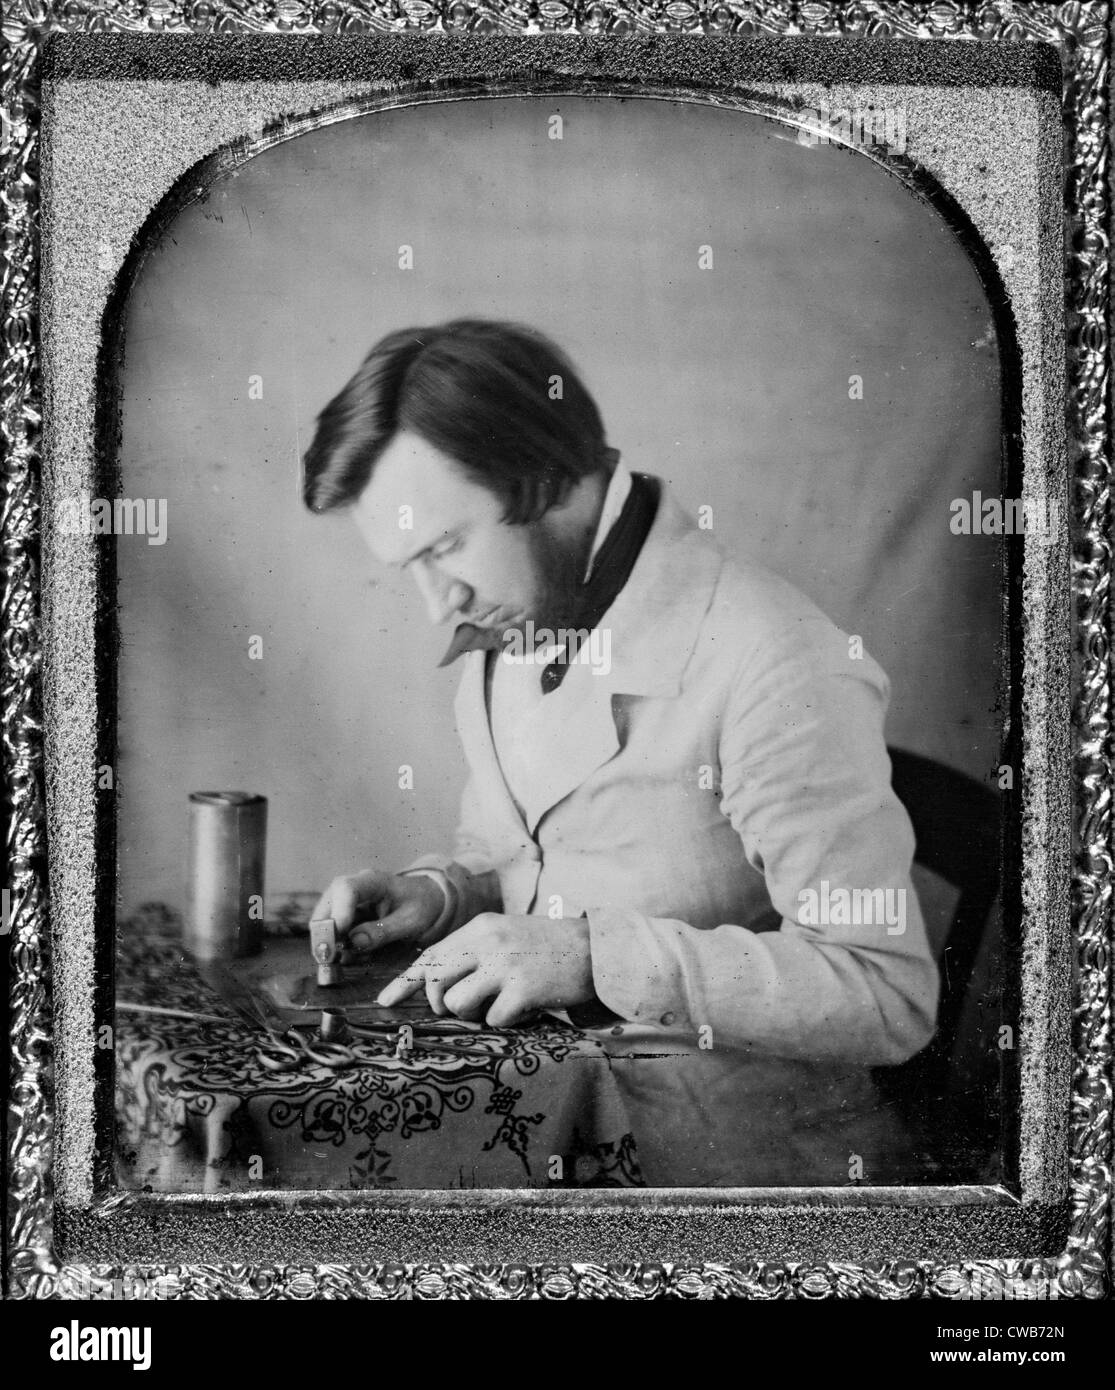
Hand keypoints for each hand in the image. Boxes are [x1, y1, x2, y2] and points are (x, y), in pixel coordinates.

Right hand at [310, 868, 446, 952]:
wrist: (425, 898)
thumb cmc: (421, 906)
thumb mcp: (410, 922)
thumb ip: (384, 932)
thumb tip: (354, 942)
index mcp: (374, 881)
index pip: (346, 889)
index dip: (338, 912)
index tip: (338, 936)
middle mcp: (355, 886)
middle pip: (327, 904)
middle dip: (324, 933)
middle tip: (327, 959)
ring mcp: (347, 899)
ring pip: (325, 918)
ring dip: (329, 942)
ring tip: (343, 960)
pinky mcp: (346, 912)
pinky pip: (333, 928)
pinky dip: (336, 944)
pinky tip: (350, 956)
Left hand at [376, 913, 594, 1026]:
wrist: (593, 950)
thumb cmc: (545, 947)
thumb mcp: (504, 936)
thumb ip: (472, 951)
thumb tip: (433, 979)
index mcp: (480, 928)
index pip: (430, 956)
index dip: (404, 982)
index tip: (385, 1002)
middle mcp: (488, 943)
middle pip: (436, 981)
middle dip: (440, 1003)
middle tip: (460, 1007)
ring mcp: (505, 966)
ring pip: (459, 1004)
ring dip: (475, 1013)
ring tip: (499, 1004)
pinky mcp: (523, 990)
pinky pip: (493, 1020)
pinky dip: (505, 1022)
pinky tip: (523, 1010)